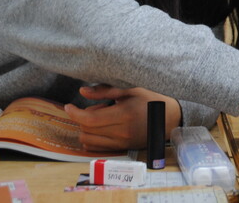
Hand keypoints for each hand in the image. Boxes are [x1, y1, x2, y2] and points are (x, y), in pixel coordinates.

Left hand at [64, 85, 181, 150]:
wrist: (169, 118)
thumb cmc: (151, 99)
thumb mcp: (131, 89)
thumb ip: (105, 91)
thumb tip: (82, 92)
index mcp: (124, 114)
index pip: (90, 119)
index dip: (75, 113)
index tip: (69, 106)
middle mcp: (122, 132)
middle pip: (87, 130)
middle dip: (82, 118)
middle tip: (97, 107)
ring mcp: (122, 142)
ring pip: (89, 141)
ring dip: (87, 129)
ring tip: (101, 117)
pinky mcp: (123, 148)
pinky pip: (97, 148)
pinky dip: (92, 138)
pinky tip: (101, 128)